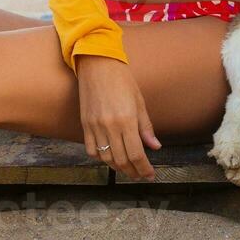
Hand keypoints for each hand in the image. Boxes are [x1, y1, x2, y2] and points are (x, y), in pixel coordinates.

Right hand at [74, 55, 160, 180]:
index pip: (137, 154)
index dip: (144, 169)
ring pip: (106, 158)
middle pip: (122, 160)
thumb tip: (155, 146)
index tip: (150, 175)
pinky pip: (91, 149)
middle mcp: (110, 126)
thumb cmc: (122, 79)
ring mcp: (95, 126)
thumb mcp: (139, 101)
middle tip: (140, 175)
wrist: (98, 64)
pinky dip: (101, 158)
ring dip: (118, 168)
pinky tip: (110, 158)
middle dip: (133, 171)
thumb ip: (146, 127)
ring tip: (128, 169)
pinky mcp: (85, 124)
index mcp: (127, 120)